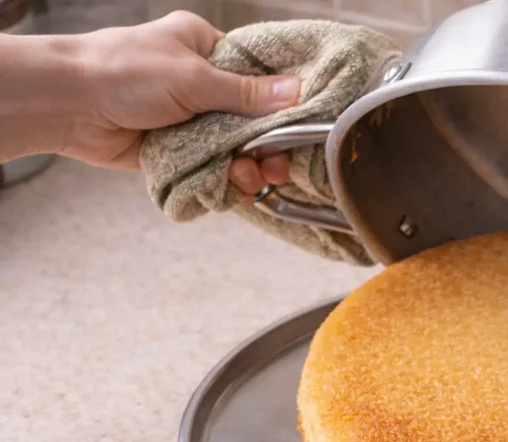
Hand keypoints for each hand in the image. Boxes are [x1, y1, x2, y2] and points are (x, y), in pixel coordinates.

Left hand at [65, 11, 298, 171]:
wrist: (68, 105)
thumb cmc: (122, 72)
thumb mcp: (193, 78)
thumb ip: (246, 93)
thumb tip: (296, 92)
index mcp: (206, 48)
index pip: (260, 75)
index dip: (283, 102)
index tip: (300, 126)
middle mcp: (202, 84)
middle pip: (253, 120)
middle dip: (266, 146)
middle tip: (275, 166)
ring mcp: (191, 120)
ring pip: (236, 149)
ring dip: (247, 168)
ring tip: (247, 178)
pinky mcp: (179, 151)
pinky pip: (213, 169)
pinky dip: (225, 182)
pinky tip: (232, 187)